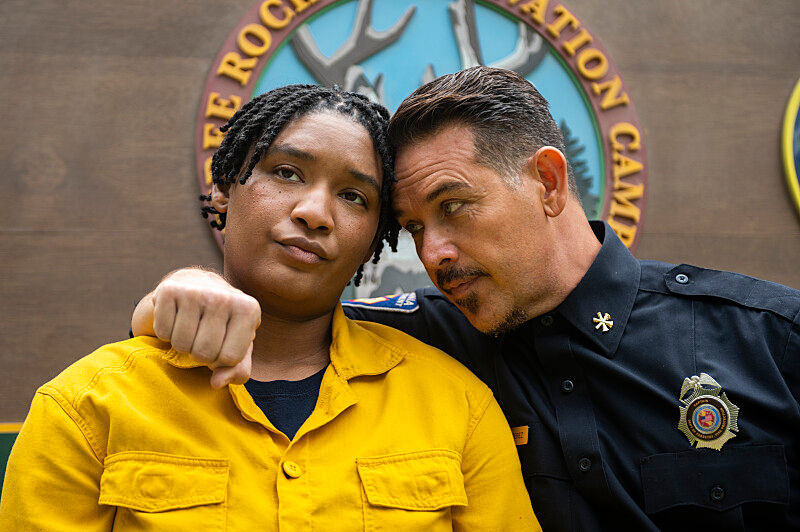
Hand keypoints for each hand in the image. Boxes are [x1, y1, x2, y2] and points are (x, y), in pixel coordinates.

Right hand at [132, 268, 260, 387]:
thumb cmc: (222, 322)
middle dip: (200, 353)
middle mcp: (225, 297)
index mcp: (249, 309)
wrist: (196, 285)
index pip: (230, 359)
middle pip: (204, 353)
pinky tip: (176, 317)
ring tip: (190, 327)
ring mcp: (196, 291)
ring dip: (182, 344)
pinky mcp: (169, 290)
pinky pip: (162, 332)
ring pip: (181, 345)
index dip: (221, 359)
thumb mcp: (239, 346)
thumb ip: (238, 370)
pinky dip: (166, 332)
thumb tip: (217, 383)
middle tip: (202, 335)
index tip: (222, 342)